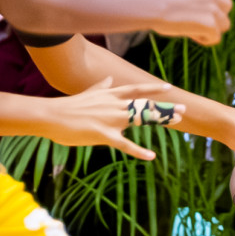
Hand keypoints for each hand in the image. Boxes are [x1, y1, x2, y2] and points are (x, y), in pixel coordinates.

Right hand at [36, 78, 183, 158]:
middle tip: (183, 110)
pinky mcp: (104, 135)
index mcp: (110, 95)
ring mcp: (110, 119)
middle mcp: (114, 105)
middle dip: (165, 107)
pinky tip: (151, 156)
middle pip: (144, 105)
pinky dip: (139, 151)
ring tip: (176, 123)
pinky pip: (125, 145)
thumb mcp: (87, 94)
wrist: (51, 115)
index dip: (153, 88)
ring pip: (140, 119)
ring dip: (159, 120)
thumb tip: (110, 79)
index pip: (136, 90)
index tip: (169, 87)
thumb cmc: (68, 107)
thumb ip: (101, 87)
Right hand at [151, 0, 232, 46]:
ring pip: (225, 24)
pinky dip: (206, 40)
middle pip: (228, 5)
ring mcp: (212, 10)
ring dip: (214, 28)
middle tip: (204, 17)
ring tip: (198, 29)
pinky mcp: (209, 26)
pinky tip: (193, 36)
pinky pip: (216, 38)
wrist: (153, 7)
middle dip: (219, 12)